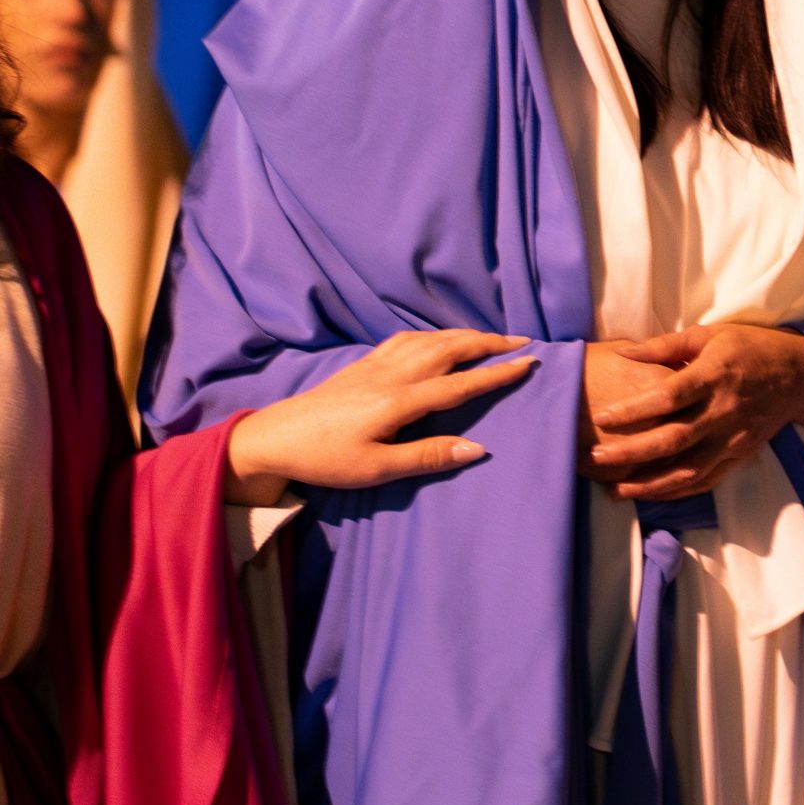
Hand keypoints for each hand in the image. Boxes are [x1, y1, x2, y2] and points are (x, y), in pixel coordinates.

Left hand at [225, 330, 535, 504]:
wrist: (275, 436)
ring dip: (463, 335)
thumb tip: (478, 448)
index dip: (496, 373)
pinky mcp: (362, 365)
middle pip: (449, 349)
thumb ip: (427, 457)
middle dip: (487, 343)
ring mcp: (375, 365)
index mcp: (399, 401)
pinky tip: (437, 339)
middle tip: (521, 342)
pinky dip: (433, 334)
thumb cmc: (325, 459)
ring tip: (490, 338)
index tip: (528, 363)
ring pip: (429, 340)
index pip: (460, 383)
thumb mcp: (376, 469)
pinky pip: (407, 339)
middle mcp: (391, 375)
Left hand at [582, 325, 803, 500]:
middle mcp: (723, 411)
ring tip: (615, 490)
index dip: (636, 409)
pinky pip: (706, 480)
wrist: (800, 375)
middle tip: (596, 458)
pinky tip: (650, 494)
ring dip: (650, 484)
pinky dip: (677, 492)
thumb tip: (622, 354)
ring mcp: (733, 439)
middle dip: (632, 452)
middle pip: (674, 438)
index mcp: (714, 375)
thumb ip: (665, 346)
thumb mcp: (709, 334)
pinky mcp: (740, 456)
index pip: (670, 396)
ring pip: (688, 470)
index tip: (604, 417)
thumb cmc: (749, 347)